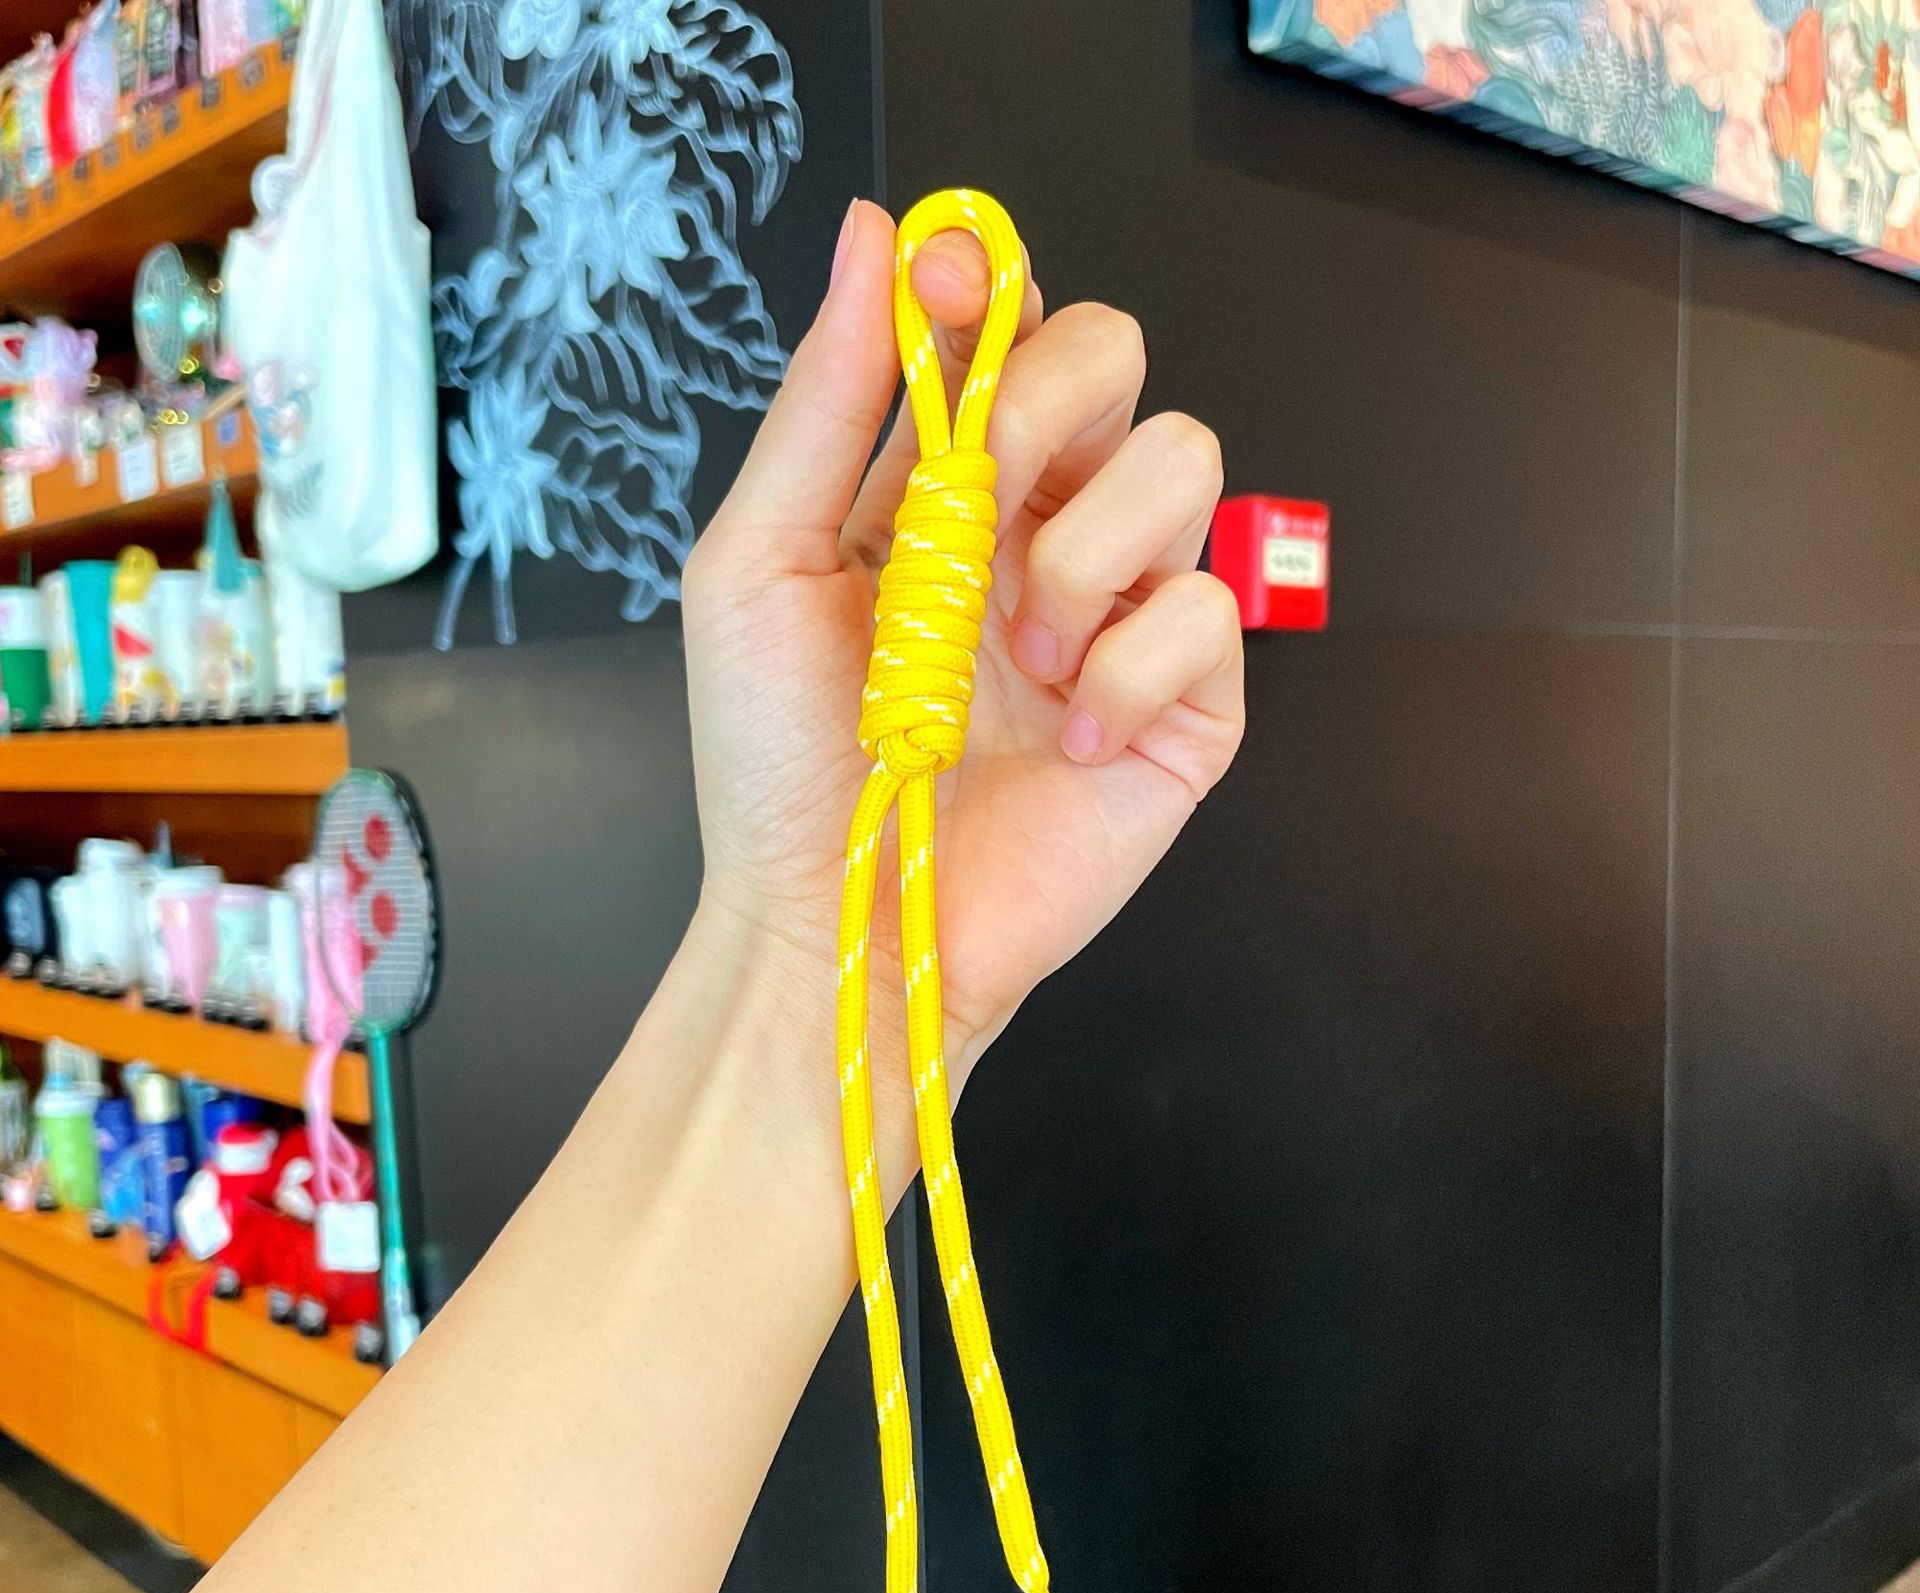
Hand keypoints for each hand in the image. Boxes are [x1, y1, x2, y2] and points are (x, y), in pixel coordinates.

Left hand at [682, 198, 1242, 1085]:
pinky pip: (1214, 610)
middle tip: (979, 506)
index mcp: (940, 490)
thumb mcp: (759, 567)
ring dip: (1090, 550)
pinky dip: (1134, 668)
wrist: (842, 921)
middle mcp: (1040, 532)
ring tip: (1021, 656)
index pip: (1008, 331)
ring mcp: (1120, 614)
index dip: (993, 288)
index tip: (950, 299)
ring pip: (1191, 459)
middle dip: (1051, 405)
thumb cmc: (781, 762)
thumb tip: (874, 236)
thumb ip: (823, 405)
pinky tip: (1071, 736)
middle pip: (1120, 361)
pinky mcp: (1186, 705)